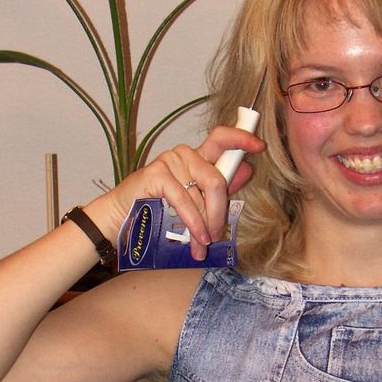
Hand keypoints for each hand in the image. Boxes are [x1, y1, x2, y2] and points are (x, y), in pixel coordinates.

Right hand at [102, 126, 265, 259]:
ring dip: (207, 222)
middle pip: (217, 177)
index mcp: (197, 157)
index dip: (241, 139)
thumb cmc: (158, 207)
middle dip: (219, 211)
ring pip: (204, 191)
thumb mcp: (195, 200)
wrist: (122, 216)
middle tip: (217, 234)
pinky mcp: (156, 173)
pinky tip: (196, 237)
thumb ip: (220, 187)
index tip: (259, 146)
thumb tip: (247, 169)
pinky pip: (184, 199)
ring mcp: (170, 161)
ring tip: (204, 244)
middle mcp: (185, 154)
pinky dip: (193, 222)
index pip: (221, 138)